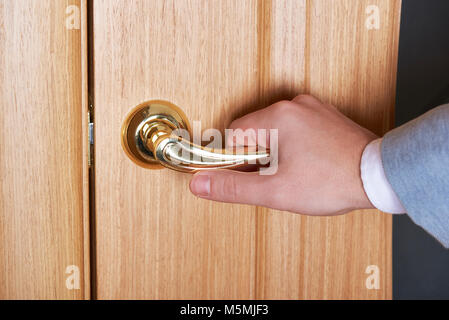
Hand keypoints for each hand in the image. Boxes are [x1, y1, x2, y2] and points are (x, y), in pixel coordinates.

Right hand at [189, 95, 376, 215]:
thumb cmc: (331, 182)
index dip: (235, 159)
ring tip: (296, 173)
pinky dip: (293, 146)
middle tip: (277, 178)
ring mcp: (312, 108)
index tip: (249, 176)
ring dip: (275, 153)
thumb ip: (233, 187)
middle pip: (254, 131)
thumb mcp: (275, 191)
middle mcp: (294, 105)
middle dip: (257, 157)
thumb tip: (199, 185)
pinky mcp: (325, 116)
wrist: (380, 177)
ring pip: (275, 131)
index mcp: (277, 117)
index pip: (234, 134)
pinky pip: (295, 128)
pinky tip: (307, 164)